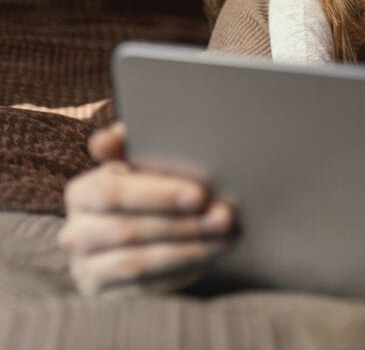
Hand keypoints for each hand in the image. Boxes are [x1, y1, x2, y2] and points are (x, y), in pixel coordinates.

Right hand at [59, 123, 233, 294]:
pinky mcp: (102, 294)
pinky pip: (143, 286)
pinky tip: (214, 252)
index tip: (199, 194)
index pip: (112, 192)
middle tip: (223, 216)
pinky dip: (183, 268)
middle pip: (127, 229)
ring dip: (188, 247)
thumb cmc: (153, 190)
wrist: (152, 236)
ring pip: (136, 261)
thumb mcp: (147, 166)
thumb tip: (116, 134)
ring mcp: (85, 267)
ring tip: (226, 234)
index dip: (156, 194)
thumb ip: (134, 147)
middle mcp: (74, 232)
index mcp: (82, 193)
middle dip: (182, 223)